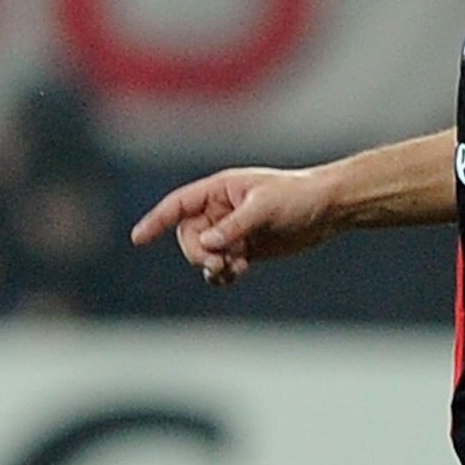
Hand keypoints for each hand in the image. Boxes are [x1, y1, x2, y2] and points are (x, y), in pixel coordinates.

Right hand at [131, 164, 341, 284]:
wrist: (327, 209)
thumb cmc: (297, 196)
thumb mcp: (265, 208)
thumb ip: (234, 226)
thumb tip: (206, 244)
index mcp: (219, 190)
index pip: (178, 205)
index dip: (156, 221)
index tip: (138, 239)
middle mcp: (219, 211)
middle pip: (188, 237)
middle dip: (198, 253)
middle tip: (221, 261)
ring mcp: (230, 231)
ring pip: (202, 255)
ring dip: (212, 266)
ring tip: (235, 268)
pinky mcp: (243, 249)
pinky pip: (219, 267)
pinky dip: (222, 274)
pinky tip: (237, 273)